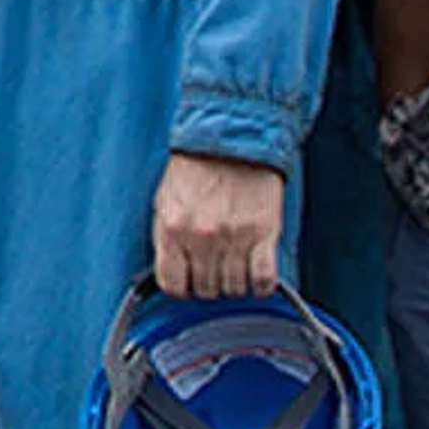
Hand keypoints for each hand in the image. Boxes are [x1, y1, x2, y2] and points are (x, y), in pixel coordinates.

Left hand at [151, 151, 283, 298]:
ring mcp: (234, 237)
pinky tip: (256, 269)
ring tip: (234, 261)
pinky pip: (263, 281)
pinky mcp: (264, 235)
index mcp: (172, 228)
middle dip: (209, 282)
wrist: (232, 137)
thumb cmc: (195, 169)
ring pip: (235, 290)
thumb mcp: (165, 199)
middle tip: (214, 263)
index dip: (182, 286)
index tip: (188, 279)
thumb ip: (166, 238)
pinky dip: (261, 283)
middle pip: (206, 291)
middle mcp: (201, 237)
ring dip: (235, 282)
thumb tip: (170, 272)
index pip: (172, 286)